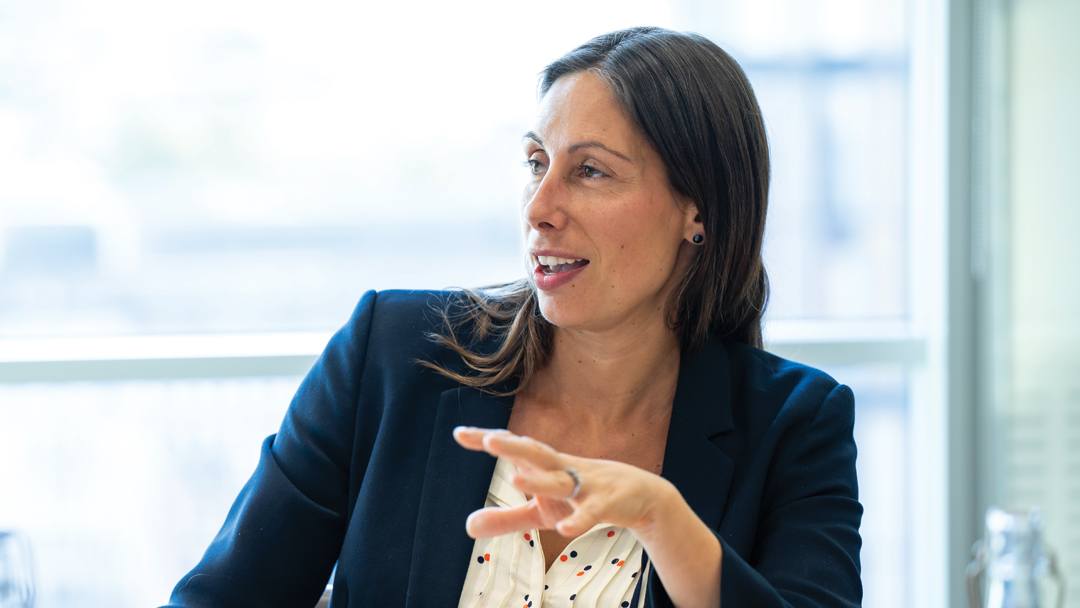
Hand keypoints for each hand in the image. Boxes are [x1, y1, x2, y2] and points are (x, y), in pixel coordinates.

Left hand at [452, 426, 676, 539]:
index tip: (458, 433)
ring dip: (541, 480)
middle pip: (536, 453)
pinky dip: (578, 519)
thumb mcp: (541, 511)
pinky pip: (591, 512)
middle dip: (513, 446)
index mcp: (545, 467)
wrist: (640, 497)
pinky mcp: (606, 504)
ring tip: (516, 478)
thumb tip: (467, 526)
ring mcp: (586, 485)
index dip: (487, 440)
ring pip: (561, 481)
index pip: (514, 449)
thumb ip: (505, 518)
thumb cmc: (581, 498)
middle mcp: (563, 469)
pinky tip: (564, 528)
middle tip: (488, 441)